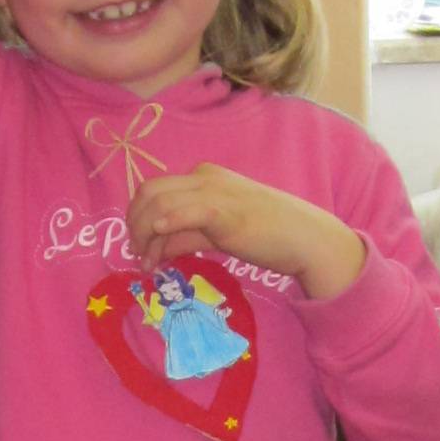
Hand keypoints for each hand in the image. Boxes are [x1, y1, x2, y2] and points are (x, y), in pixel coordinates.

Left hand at [127, 168, 363, 304]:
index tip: (139, 246)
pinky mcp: (223, 211)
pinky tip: (157, 251)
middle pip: (149, 193)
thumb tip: (159, 250)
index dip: (138, 217)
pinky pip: (185, 212)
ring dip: (145, 236)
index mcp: (203, 176)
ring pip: (159, 204)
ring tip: (147, 264)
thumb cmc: (266, 236)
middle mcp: (204, 177)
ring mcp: (214, 191)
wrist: (305, 238)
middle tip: (137, 255)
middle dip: (135, 225)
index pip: (155, 189)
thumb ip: (187, 236)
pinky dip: (165, 227)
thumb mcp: (217, 233)